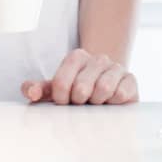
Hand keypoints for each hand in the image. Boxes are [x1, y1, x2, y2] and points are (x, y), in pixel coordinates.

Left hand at [22, 48, 137, 104]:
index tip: (64, 102)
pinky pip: (121, 94)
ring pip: (102, 89)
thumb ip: (39, 89)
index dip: (60, 98)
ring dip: (96, 103)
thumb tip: (30, 92)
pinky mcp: (131, 80)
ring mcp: (116, 68)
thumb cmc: (78, 91)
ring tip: (96, 103)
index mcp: (77, 57)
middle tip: (82, 103)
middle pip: (81, 87)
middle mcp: (97, 59)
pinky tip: (110, 103)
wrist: (108, 92)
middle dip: (78, 102)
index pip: (61, 81)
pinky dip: (113, 104)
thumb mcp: (56, 90)